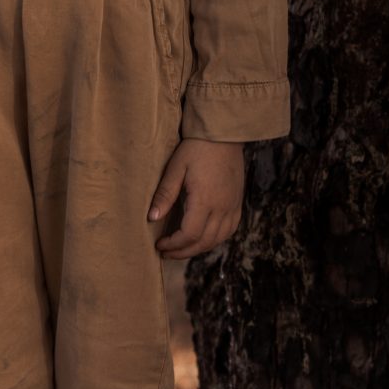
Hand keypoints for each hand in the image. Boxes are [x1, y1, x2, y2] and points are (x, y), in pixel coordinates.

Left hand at [151, 139, 247, 257]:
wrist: (224, 135)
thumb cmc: (197, 149)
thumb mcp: (176, 168)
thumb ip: (165, 194)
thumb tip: (151, 218)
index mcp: (205, 200)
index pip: (189, 234)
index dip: (173, 245)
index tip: (159, 244)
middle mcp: (222, 207)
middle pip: (204, 242)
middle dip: (183, 251)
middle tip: (166, 253)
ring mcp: (232, 206)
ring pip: (218, 239)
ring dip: (199, 248)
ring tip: (182, 248)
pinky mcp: (237, 202)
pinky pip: (229, 230)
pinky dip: (215, 239)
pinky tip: (204, 238)